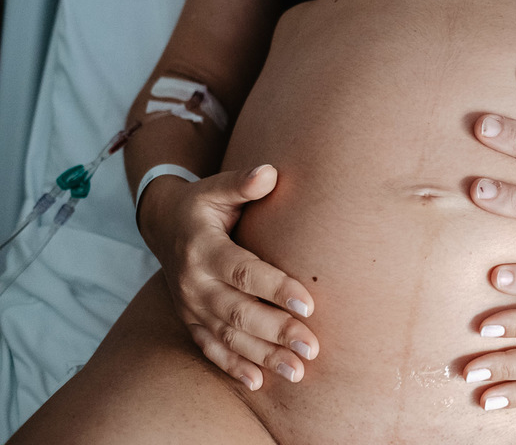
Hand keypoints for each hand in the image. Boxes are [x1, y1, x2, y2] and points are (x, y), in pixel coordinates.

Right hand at [137, 164, 317, 389]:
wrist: (163, 226)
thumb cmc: (202, 205)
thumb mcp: (216, 188)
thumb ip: (242, 183)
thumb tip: (269, 172)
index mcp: (204, 249)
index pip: (244, 273)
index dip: (276, 289)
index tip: (308, 304)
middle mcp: (194, 283)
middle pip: (239, 312)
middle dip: (277, 332)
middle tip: (311, 346)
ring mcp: (190, 307)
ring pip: (228, 338)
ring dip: (263, 357)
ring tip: (297, 371)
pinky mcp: (190, 322)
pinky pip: (210, 350)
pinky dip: (232, 368)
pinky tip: (258, 383)